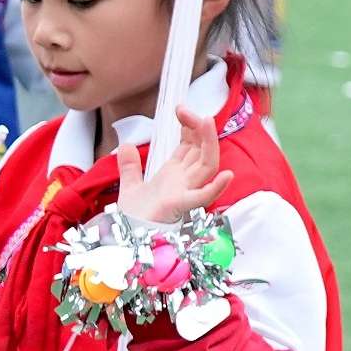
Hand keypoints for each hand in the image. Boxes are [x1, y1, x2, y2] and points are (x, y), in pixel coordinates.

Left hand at [118, 107, 227, 226]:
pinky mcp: (179, 207)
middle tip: (188, 111)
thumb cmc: (134, 218)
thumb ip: (129, 166)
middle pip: (201, 149)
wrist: (124, 240)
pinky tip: (226, 175)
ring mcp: (185, 192)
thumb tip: (125, 144)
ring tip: (207, 122)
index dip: (190, 126)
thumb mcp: (130, 186)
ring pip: (207, 165)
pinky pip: (203, 198)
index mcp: (175, 175)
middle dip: (199, 127)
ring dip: (209, 143)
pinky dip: (216, 188)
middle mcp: (184, 181)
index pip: (191, 145)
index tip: (181, 110)